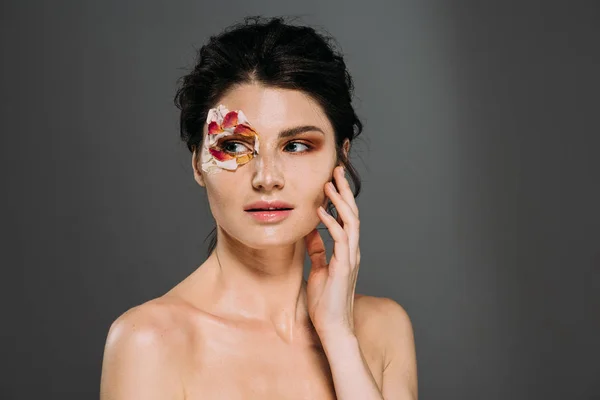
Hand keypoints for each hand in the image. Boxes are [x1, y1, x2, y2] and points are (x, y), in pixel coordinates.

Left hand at [305, 166, 360, 338]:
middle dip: (344, 190)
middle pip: (352, 213)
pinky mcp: (344, 266)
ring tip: (329, 184)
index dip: (342, 197)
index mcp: (347, 250)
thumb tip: (310, 233)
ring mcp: (350, 258)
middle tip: (336, 170)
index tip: (333, 178)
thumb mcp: (319, 269)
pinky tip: (320, 211)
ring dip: (340, 201)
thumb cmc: (326, 301)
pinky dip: (331, 222)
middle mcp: (352, 250)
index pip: (347, 217)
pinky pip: (340, 239)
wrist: (333, 326)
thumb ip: (317, 250)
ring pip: (351, 221)